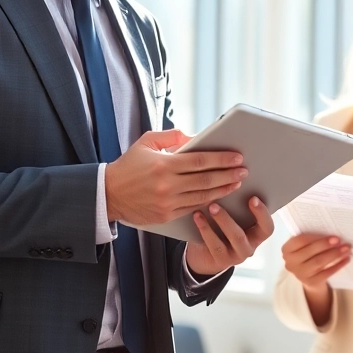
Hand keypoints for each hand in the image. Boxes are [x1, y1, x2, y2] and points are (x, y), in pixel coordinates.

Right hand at [105, 130, 246, 224]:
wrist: (108, 194)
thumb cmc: (128, 165)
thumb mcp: (146, 142)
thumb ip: (171, 136)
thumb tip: (194, 136)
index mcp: (163, 165)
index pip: (200, 161)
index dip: (221, 159)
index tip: (237, 157)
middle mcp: (167, 185)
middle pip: (206, 180)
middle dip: (228, 174)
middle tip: (244, 170)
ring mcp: (167, 203)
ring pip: (203, 196)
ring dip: (223, 189)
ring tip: (237, 183)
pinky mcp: (166, 216)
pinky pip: (193, 208)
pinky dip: (208, 202)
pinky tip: (219, 196)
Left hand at [184, 197, 275, 276]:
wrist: (206, 254)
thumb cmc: (222, 228)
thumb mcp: (234, 219)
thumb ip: (238, 207)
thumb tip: (234, 181)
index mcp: (256, 235)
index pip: (267, 227)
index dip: (262, 213)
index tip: (252, 198)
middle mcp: (248, 247)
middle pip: (242, 235)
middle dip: (229, 218)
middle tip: (219, 200)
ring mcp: (234, 256)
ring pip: (230, 240)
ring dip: (220, 221)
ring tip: (210, 207)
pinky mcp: (220, 261)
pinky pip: (214, 245)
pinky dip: (205, 229)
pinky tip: (197, 216)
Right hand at [281, 233, 352, 289]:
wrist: (309, 276)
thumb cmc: (308, 254)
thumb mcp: (305, 245)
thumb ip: (313, 239)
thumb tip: (332, 234)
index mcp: (287, 250)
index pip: (301, 240)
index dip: (317, 238)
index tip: (333, 236)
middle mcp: (290, 263)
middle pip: (310, 252)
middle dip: (327, 245)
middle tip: (340, 241)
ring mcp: (300, 274)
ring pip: (319, 262)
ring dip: (335, 254)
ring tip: (346, 249)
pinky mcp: (311, 282)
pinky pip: (327, 273)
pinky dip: (338, 265)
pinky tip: (346, 259)